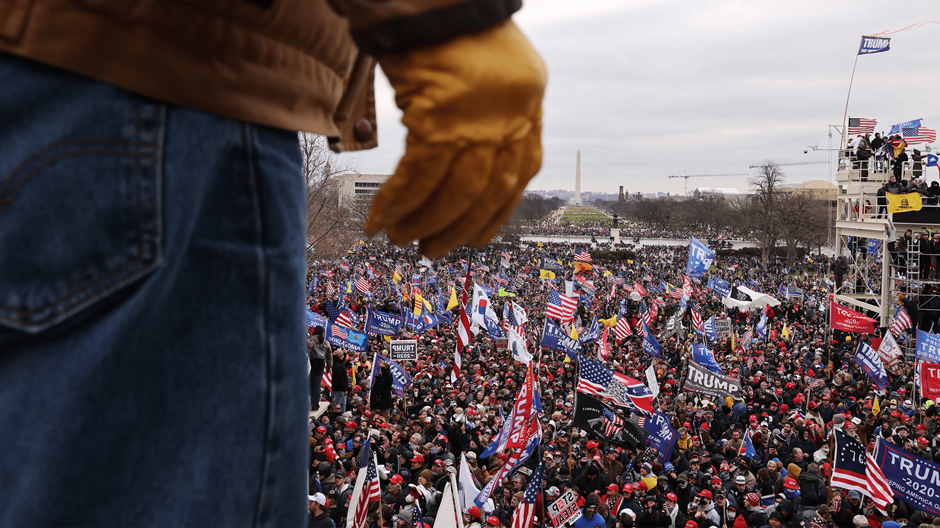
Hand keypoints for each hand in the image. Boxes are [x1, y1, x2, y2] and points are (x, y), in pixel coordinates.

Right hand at [365, 21, 545, 256]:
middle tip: (430, 250)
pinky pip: (418, 178)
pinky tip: (379, 219)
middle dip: (456, 229)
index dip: (496, 213)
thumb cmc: (449, 20)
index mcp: (528, 104)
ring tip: (398, 238)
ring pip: (454, 193)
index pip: (520, 174)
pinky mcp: (441, 119)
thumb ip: (487, 110)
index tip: (477, 238)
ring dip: (423, 222)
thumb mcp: (487, 67)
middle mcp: (511, 117)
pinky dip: (397, 204)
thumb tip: (465, 158)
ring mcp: (478, 120)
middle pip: (487, 192)